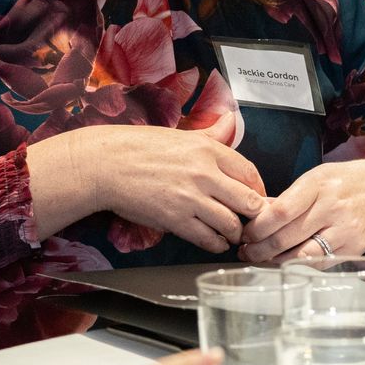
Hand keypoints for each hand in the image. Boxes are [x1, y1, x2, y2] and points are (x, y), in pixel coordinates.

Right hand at [32, 125, 266, 251]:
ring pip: (232, 224)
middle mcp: (204, 173)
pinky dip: (216, 244)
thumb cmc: (140, 147)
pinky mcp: (176, 220)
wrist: (106, 165)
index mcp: (208, 149)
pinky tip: (215, 241)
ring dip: (235, 232)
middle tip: (250, 221)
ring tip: (232, 233)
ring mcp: (191, 199)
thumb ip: (211, 133)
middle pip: (248, 202)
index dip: (258, 190)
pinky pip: (208, 239)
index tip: (257, 199)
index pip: (250, 173)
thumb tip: (232, 120)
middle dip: (253, 215)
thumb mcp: (181, 134)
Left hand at [239, 159, 364, 263]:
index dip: (258, 227)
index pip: (281, 210)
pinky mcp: (354, 249)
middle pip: (287, 236)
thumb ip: (290, 197)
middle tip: (246, 253)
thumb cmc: (346, 184)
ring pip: (302, 255)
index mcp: (318, 184)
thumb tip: (256, 213)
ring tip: (262, 261)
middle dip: (260, 249)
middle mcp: (332, 206)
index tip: (245, 234)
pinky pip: (320, 264)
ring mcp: (345, 229)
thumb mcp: (318, 178)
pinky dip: (300, 267)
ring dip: (276, 262)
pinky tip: (287, 265)